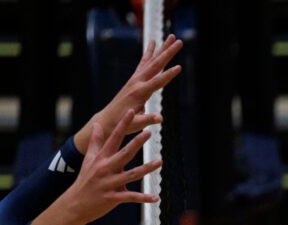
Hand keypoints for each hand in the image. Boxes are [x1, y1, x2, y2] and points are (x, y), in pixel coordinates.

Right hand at [32, 110, 161, 224]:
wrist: (76, 203)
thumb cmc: (85, 180)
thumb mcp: (88, 159)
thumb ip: (95, 142)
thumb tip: (97, 124)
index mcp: (101, 158)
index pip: (113, 137)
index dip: (123, 124)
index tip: (131, 111)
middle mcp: (106, 168)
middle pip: (124, 153)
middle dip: (136, 143)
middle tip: (148, 133)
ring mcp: (110, 183)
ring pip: (132, 174)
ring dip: (147, 169)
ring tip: (160, 162)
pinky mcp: (114, 198)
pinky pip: (132, 197)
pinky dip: (144, 198)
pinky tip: (156, 198)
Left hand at [76, 35, 183, 151]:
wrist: (108, 119)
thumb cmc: (122, 123)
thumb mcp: (136, 123)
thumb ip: (148, 120)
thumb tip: (160, 119)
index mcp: (139, 92)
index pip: (157, 82)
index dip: (169, 75)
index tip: (179, 67)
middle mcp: (137, 82)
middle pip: (156, 64)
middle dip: (168, 52)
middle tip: (178, 41)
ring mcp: (135, 79)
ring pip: (151, 60)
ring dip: (162, 48)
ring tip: (171, 37)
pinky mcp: (134, 79)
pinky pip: (144, 62)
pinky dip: (150, 52)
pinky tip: (154, 43)